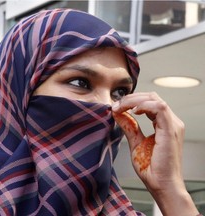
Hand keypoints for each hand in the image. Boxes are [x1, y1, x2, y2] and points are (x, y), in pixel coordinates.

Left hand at [112, 92, 198, 215]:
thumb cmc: (151, 168)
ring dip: (134, 100)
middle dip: (131, 98)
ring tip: (121, 107)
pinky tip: (133, 111)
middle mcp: (171, 122)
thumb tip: (118, 113)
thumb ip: (129, 126)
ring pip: (154, 99)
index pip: (149, 102)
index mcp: (164, 124)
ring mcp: (173, 125)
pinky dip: (144, 105)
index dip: (131, 101)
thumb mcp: (135, 142)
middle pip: (152, 97)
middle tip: (116, 105)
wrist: (161, 185)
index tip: (115, 107)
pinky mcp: (171, 130)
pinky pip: (159, 108)